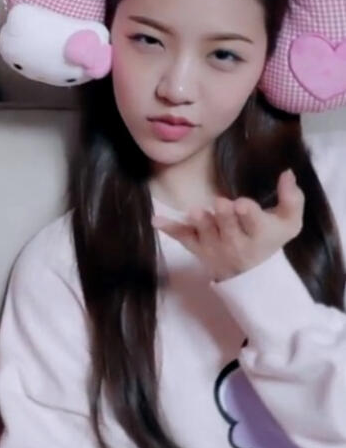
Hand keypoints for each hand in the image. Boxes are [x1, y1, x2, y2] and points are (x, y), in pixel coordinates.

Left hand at [151, 170, 304, 280]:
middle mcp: (236, 242)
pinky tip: (156, 220)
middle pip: (229, 228)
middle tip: (221, 203)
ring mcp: (213, 245)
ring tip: (195, 211)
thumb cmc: (268, 238)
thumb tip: (287, 173)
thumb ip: (292, 199)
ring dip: (200, 222)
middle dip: (225, 217)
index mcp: (259, 234)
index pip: (256, 224)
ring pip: (205, 233)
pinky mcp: (196, 246)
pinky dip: (169, 228)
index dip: (249, 215)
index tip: (243, 204)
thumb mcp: (288, 222)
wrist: (251, 274)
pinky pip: (182, 237)